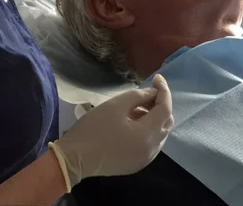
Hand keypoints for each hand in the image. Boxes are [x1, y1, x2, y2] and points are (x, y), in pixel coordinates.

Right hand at [49, 74, 173, 190]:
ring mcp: (145, 159)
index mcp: (147, 135)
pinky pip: (151, 143)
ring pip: (160, 133)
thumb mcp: (116, 105)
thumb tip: (153, 93)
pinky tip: (133, 122)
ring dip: (154, 117)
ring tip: (136, 106)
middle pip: (166, 122)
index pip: (165, 109)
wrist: (75, 159)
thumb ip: (138, 96)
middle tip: (147, 92)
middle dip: (160, 104)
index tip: (157, 78)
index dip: (163, 91)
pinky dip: (148, 129)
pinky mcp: (136, 164)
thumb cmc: (95, 129)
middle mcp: (152, 150)